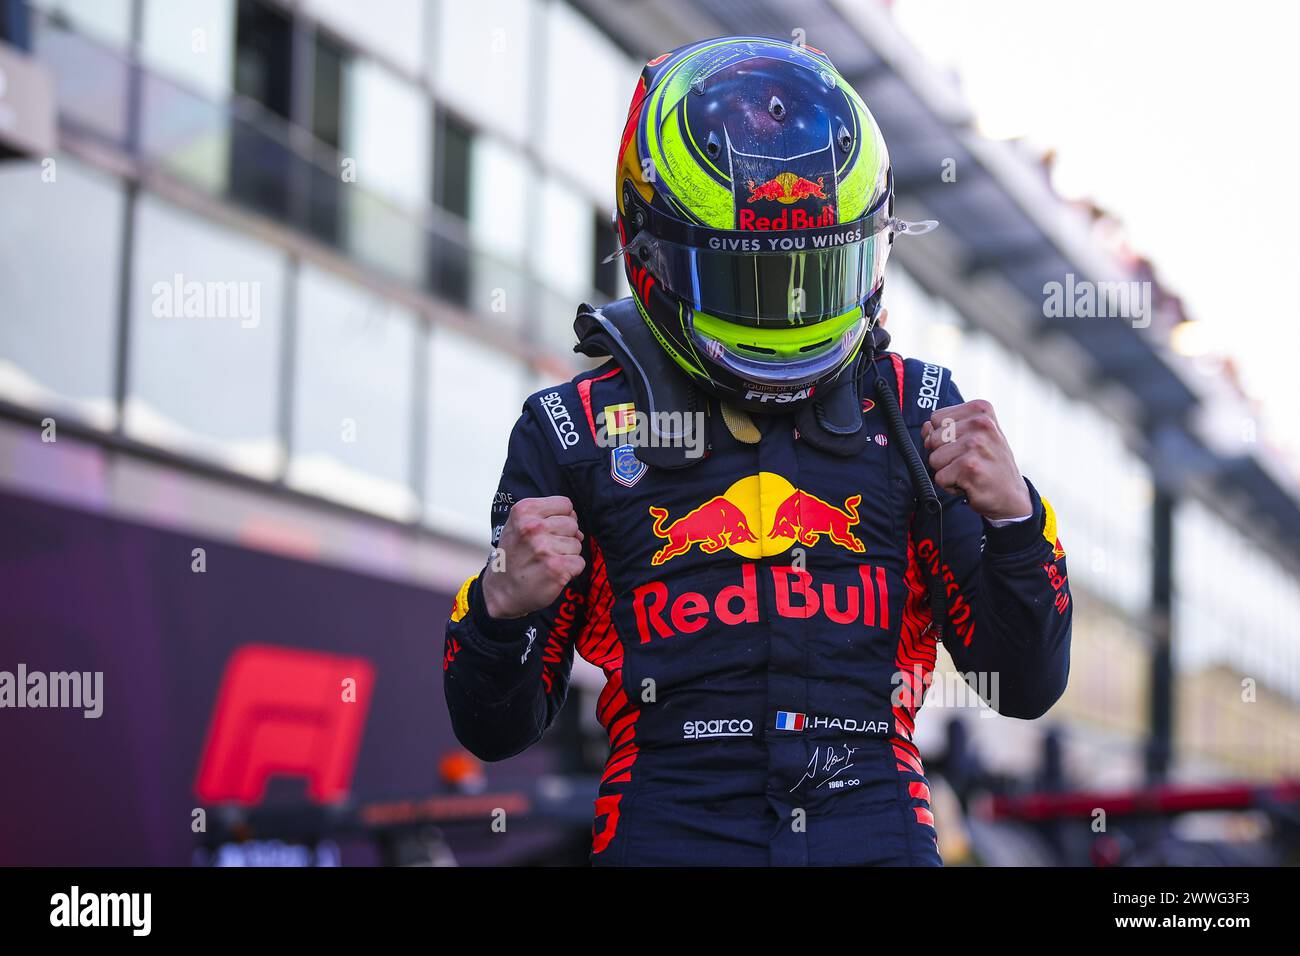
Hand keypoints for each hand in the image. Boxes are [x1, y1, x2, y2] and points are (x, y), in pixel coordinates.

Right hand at [481, 496, 584, 618]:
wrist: (500, 591)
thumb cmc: (513, 555)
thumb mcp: (518, 525)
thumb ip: (547, 517)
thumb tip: (579, 531)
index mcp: (524, 510)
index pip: (566, 504)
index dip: (561, 518)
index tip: (548, 531)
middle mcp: (533, 527)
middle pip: (573, 524)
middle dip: (564, 537)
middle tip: (544, 550)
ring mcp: (544, 547)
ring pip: (577, 544)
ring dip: (566, 554)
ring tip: (546, 561)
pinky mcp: (556, 568)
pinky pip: (579, 562)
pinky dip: (571, 570)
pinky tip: (553, 573)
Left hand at [921, 400, 1032, 520]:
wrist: (1011, 494)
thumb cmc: (989, 463)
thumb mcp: (972, 436)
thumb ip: (945, 427)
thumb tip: (925, 428)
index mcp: (980, 410)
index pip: (936, 418)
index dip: (944, 436)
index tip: (964, 445)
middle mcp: (980, 423)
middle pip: (933, 439)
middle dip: (944, 454)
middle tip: (968, 460)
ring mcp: (976, 444)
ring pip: (934, 458)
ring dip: (947, 470)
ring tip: (968, 471)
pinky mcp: (970, 466)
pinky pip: (939, 477)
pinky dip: (950, 485)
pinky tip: (969, 482)